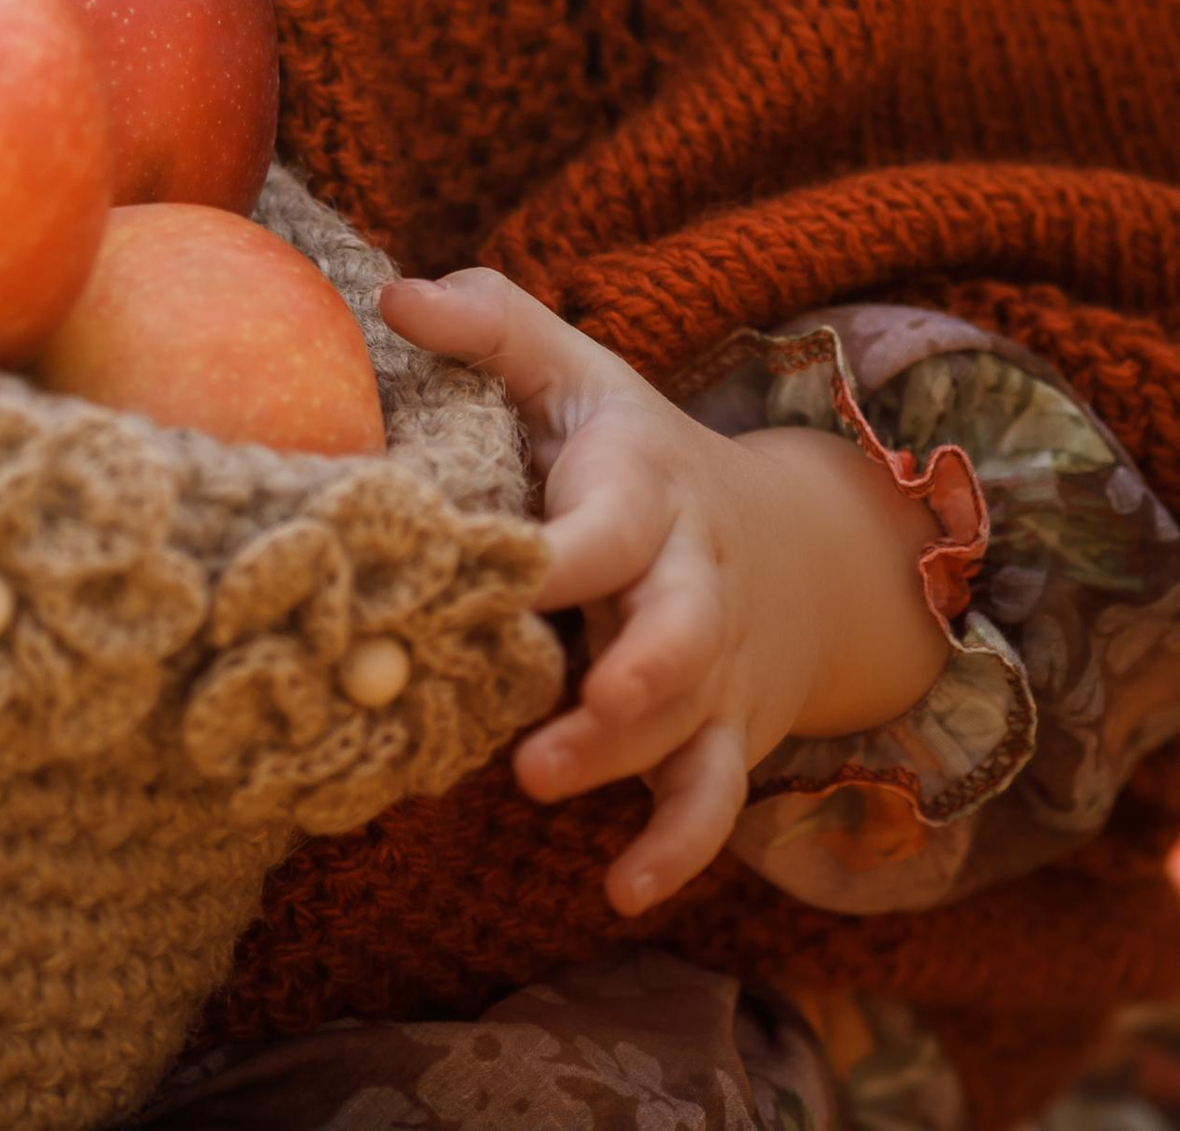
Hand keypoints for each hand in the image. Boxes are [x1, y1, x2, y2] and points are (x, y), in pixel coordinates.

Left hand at [383, 268, 945, 915]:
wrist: (788, 541)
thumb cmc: (629, 447)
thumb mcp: (571, 369)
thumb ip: (490, 323)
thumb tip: (391, 295)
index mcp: (646, 489)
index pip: (615, 522)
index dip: (566, 553)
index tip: (501, 573)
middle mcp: (692, 583)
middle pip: (677, 637)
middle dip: (622, 682)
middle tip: (541, 716)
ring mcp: (715, 669)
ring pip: (691, 727)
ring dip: (623, 762)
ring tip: (536, 782)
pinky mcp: (725, 734)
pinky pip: (715, 801)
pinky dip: (677, 847)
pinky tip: (620, 886)